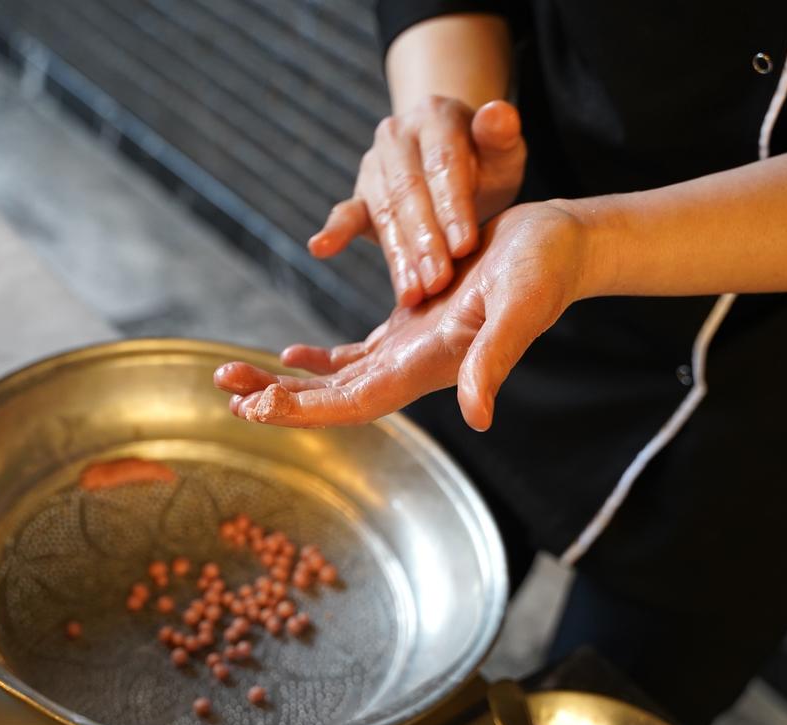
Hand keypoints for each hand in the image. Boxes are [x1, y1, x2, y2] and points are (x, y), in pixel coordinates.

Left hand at [217, 203, 588, 430]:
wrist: (564, 247)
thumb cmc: (545, 270)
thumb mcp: (518, 308)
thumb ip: (494, 361)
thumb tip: (478, 416)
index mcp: (429, 365)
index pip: (354, 402)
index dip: (305, 409)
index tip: (254, 408)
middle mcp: (414, 367)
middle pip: (333, 396)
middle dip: (277, 397)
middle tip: (222, 387)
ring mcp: (412, 349)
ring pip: (337, 378)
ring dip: (288, 382)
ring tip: (235, 377)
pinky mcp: (414, 326)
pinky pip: (356, 355)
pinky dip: (321, 361)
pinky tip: (290, 356)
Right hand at [308, 97, 526, 307]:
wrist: (454, 162)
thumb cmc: (484, 162)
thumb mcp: (502, 149)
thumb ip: (501, 135)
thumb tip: (498, 113)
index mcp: (435, 116)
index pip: (443, 164)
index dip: (453, 207)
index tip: (465, 247)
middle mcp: (398, 135)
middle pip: (409, 192)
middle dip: (424, 240)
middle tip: (438, 280)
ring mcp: (375, 165)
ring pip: (385, 213)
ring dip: (398, 256)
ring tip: (412, 294)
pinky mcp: (360, 195)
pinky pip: (346, 213)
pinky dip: (334, 232)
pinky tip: (320, 248)